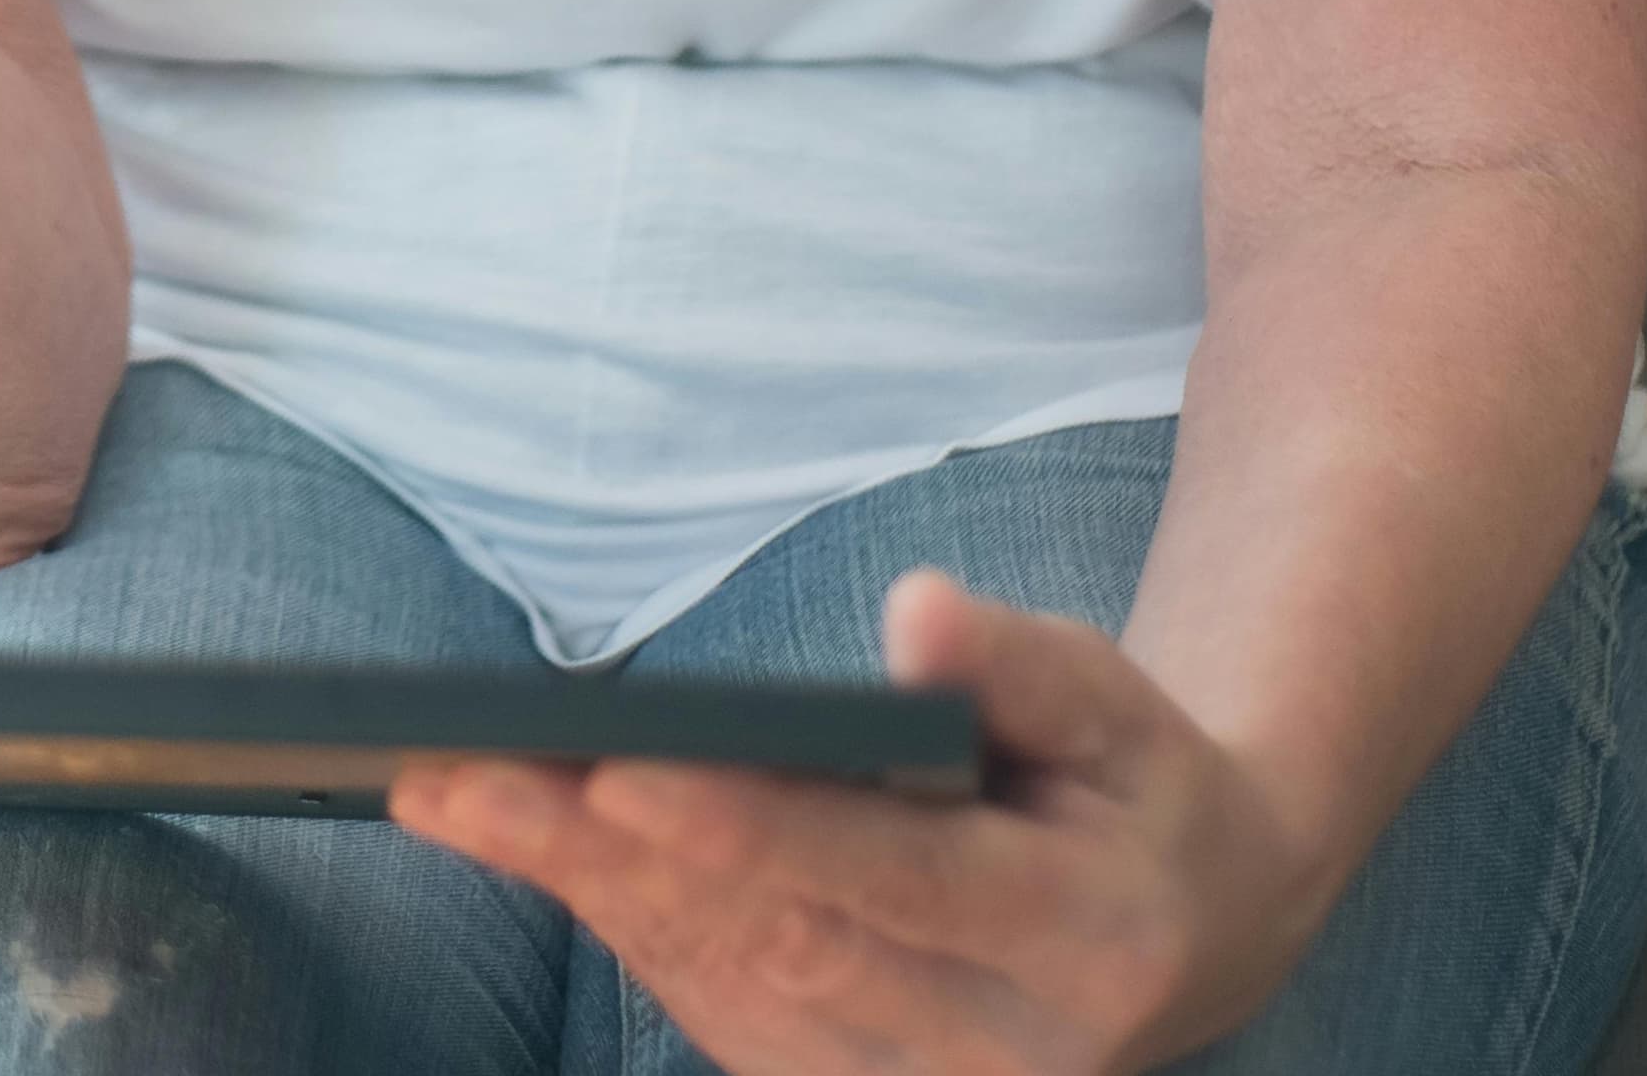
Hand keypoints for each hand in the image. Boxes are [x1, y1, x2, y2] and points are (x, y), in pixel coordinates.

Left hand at [390, 572, 1326, 1075]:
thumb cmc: (1130, 779)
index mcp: (1083, 942)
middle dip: (604, 853)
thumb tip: (915, 615)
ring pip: (726, 987)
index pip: (890, 884)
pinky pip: (722, 1012)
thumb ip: (1017, 662)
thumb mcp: (1112, 697)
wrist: (1194, 924)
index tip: (619, 771)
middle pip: (774, 942)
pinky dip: (621, 922)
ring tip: (452, 795)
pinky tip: (531, 843)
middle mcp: (1004, 1055)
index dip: (750, 832)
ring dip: (581, 889)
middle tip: (459, 775)